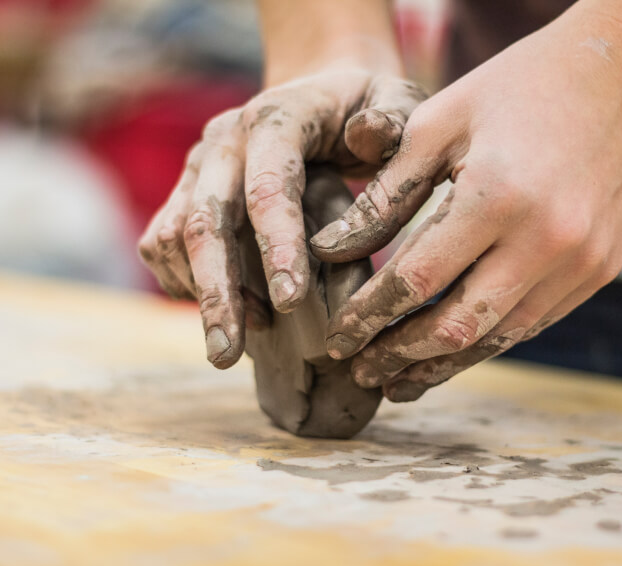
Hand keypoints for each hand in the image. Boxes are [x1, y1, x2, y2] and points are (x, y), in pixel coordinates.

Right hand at [137, 68, 425, 367]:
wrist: (320, 92)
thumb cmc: (366, 106)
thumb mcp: (395, 100)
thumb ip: (392, 120)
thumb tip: (367, 136)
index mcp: (277, 119)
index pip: (269, 186)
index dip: (277, 245)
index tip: (291, 303)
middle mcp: (225, 142)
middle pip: (205, 220)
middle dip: (217, 292)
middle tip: (227, 355)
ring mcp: (199, 167)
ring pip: (173, 236)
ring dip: (199, 294)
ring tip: (234, 345)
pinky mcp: (186, 191)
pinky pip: (163, 242)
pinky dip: (184, 283)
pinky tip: (225, 313)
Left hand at [311, 16, 621, 400]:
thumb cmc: (518, 89)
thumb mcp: (440, 122)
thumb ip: (385, 194)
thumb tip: (331, 251)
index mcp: (497, 195)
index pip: (416, 279)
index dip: (368, 315)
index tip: (335, 338)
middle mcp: (546, 240)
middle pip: (456, 325)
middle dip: (400, 355)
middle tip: (360, 371)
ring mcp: (581, 262)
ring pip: (498, 337)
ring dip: (443, 364)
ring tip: (400, 382)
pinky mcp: (600, 271)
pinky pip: (533, 322)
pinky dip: (487, 340)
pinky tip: (454, 349)